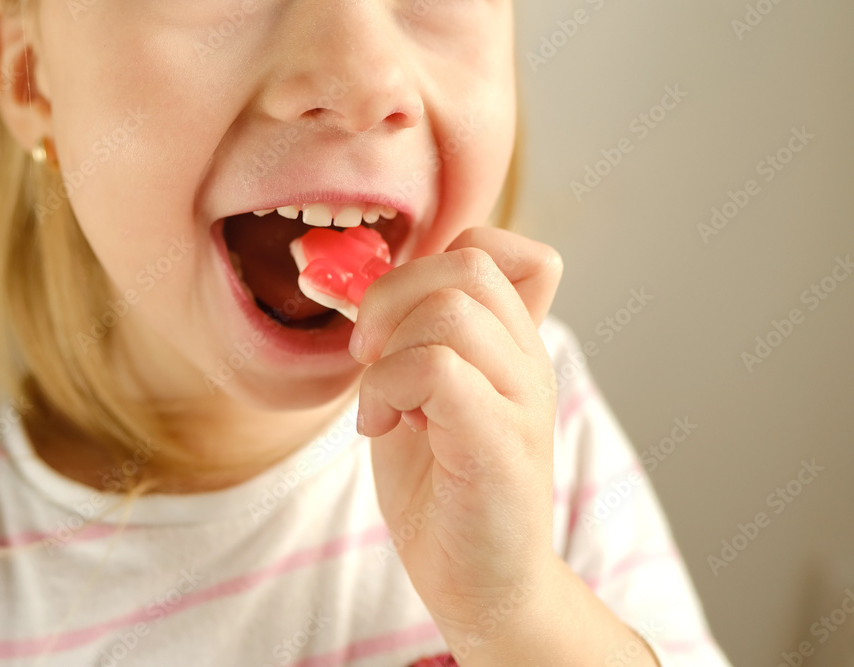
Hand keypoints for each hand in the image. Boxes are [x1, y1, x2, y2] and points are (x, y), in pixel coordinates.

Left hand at [351, 226, 562, 654]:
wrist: (480, 583)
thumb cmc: (444, 491)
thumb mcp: (421, 395)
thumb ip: (414, 339)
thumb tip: (370, 281)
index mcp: (509, 344)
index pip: (498, 249)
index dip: (431, 259)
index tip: (389, 320)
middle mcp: (526, 360)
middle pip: (467, 264)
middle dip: (391, 297)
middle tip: (367, 354)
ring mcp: (521, 399)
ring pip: (450, 311)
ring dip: (386, 354)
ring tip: (380, 406)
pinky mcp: (499, 442)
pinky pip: (436, 369)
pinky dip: (387, 390)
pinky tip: (381, 429)